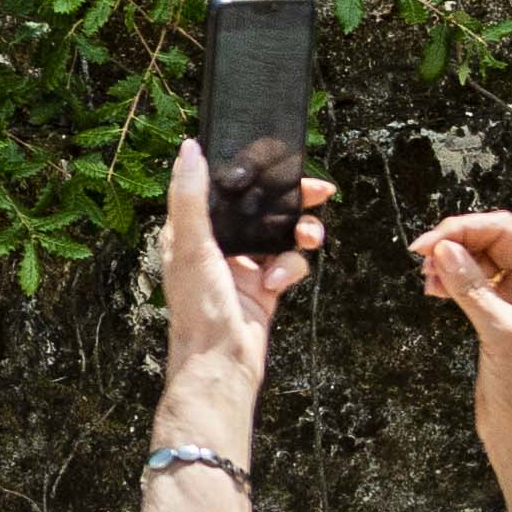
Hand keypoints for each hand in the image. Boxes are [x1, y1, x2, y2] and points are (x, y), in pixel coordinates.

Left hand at [155, 138, 330, 430]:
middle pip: (261, 207)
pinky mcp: (266, 284)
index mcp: (191, 228)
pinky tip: (277, 284)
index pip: (225, 187)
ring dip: (300, 233)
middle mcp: (217, 242)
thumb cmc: (198, 306)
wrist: (221, 361)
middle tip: (321, 191)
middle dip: (293, 198)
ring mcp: (244, 263)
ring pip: (282, 233)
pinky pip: (290, 263)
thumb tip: (189, 149)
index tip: (283, 160)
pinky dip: (290, 269)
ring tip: (308, 239)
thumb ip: (191, 197)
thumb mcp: (191, 245)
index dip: (254, 172)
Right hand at [412, 208, 511, 511]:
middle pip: (490, 240)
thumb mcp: (502, 336)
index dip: (464, 230)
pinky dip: (449, 280)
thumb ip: (474, 289)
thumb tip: (447, 251)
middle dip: (454, 243)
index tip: (429, 245)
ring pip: (477, 259)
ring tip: (429, 280)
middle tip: (423, 261)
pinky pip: (471, 283)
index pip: (505, 233)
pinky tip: (436, 290)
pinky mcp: (496, 318)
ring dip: (448, 261)